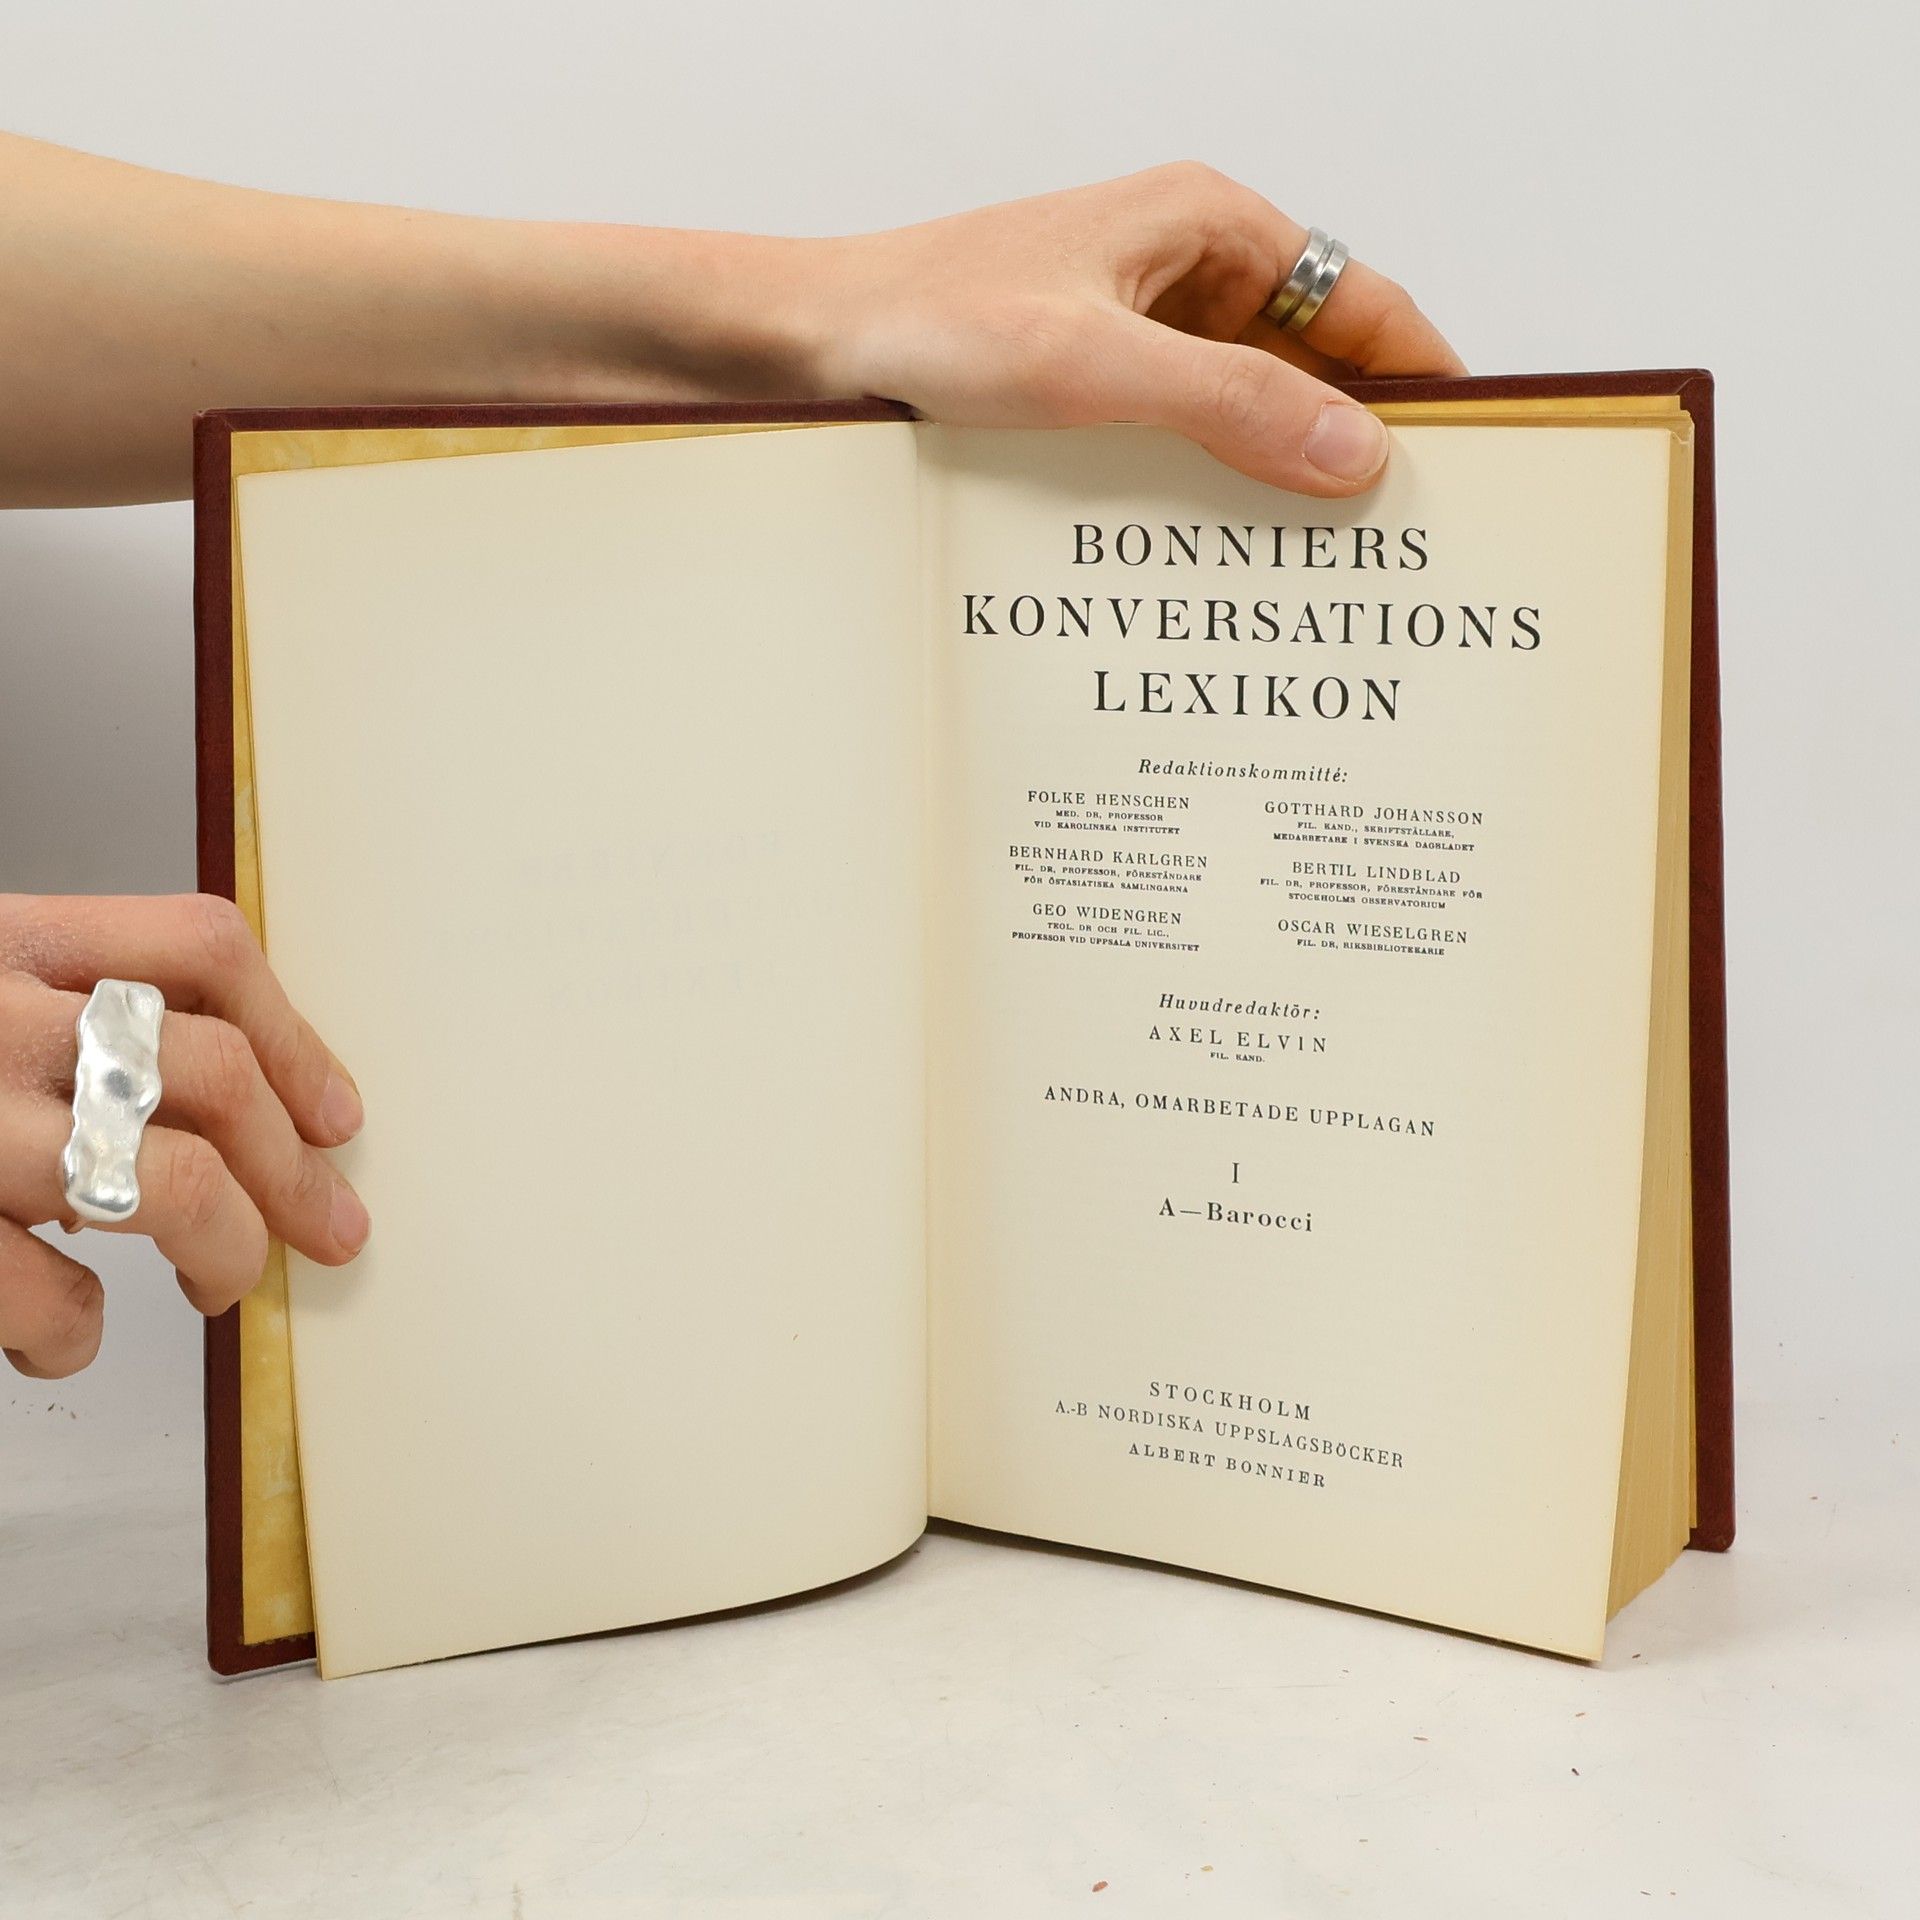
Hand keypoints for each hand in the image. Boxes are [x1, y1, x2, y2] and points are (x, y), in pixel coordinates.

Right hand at [0, 894, 367, 1376]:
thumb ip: (73, 1024)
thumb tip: (233, 1114)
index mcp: (9, 942)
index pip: (200, 949)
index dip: (292, 1037)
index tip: (339, 1116)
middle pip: (211, 1070)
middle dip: (292, 1168)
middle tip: (329, 1229)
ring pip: (170, 1179)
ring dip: (226, 1246)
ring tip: (219, 1283)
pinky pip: (54, 1291)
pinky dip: (76, 1328)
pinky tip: (67, 1334)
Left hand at [814, 162, 1465, 495]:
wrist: (811, 342)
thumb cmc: (931, 322)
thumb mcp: (1095, 366)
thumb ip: (1231, 404)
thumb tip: (1358, 453)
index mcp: (1210, 225)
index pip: (1363, 303)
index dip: (1423, 382)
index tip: (1467, 462)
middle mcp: (1186, 269)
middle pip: (1313, 360)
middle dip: (1354, 442)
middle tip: (1399, 541)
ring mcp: (1140, 325)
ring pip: (1248, 405)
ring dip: (1278, 474)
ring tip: (1324, 567)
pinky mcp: (1096, 378)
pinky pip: (1184, 432)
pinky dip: (1211, 484)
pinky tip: (1223, 551)